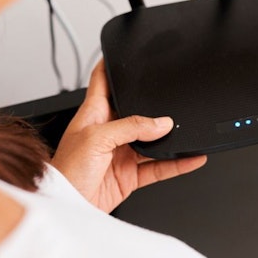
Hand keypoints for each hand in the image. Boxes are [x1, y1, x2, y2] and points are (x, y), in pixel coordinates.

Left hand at [51, 61, 206, 212]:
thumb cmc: (66, 171)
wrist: (66, 205)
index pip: (103, 80)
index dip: (111, 64)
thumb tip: (161, 124)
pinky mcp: (130, 175)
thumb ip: (131, 127)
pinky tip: (191, 157)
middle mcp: (108, 131)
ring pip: (152, 141)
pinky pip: (159, 167)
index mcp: (94, 113)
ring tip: (188, 131)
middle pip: (136, 111)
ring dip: (169, 138)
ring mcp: (120, 153)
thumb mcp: (96, 138)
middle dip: (154, 107)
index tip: (124, 52)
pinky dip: (177, 163)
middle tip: (173, 101)